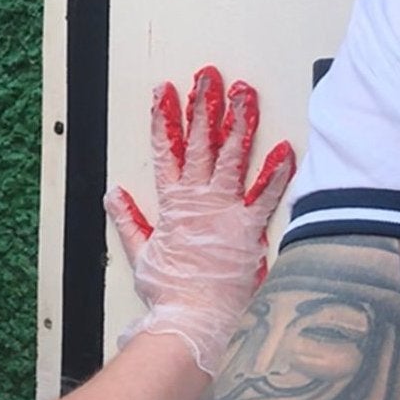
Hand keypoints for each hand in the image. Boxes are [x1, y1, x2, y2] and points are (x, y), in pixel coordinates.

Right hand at [106, 66, 295, 375]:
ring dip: (238, 124)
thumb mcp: (140, 254)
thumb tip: (112, 196)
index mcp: (172, 204)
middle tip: (208, 78)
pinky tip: (286, 148)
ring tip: (244, 94)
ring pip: (231, 158)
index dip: (164, 118)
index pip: (165, 150)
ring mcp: (224, 211)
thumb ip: (129, 220)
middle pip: (199, 143)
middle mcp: (198, 201)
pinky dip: (277, 173)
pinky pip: (266, 195)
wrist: (194, 322)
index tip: (164, 91)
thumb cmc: (170, 294)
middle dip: (203, 107)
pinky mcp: (248, 228)